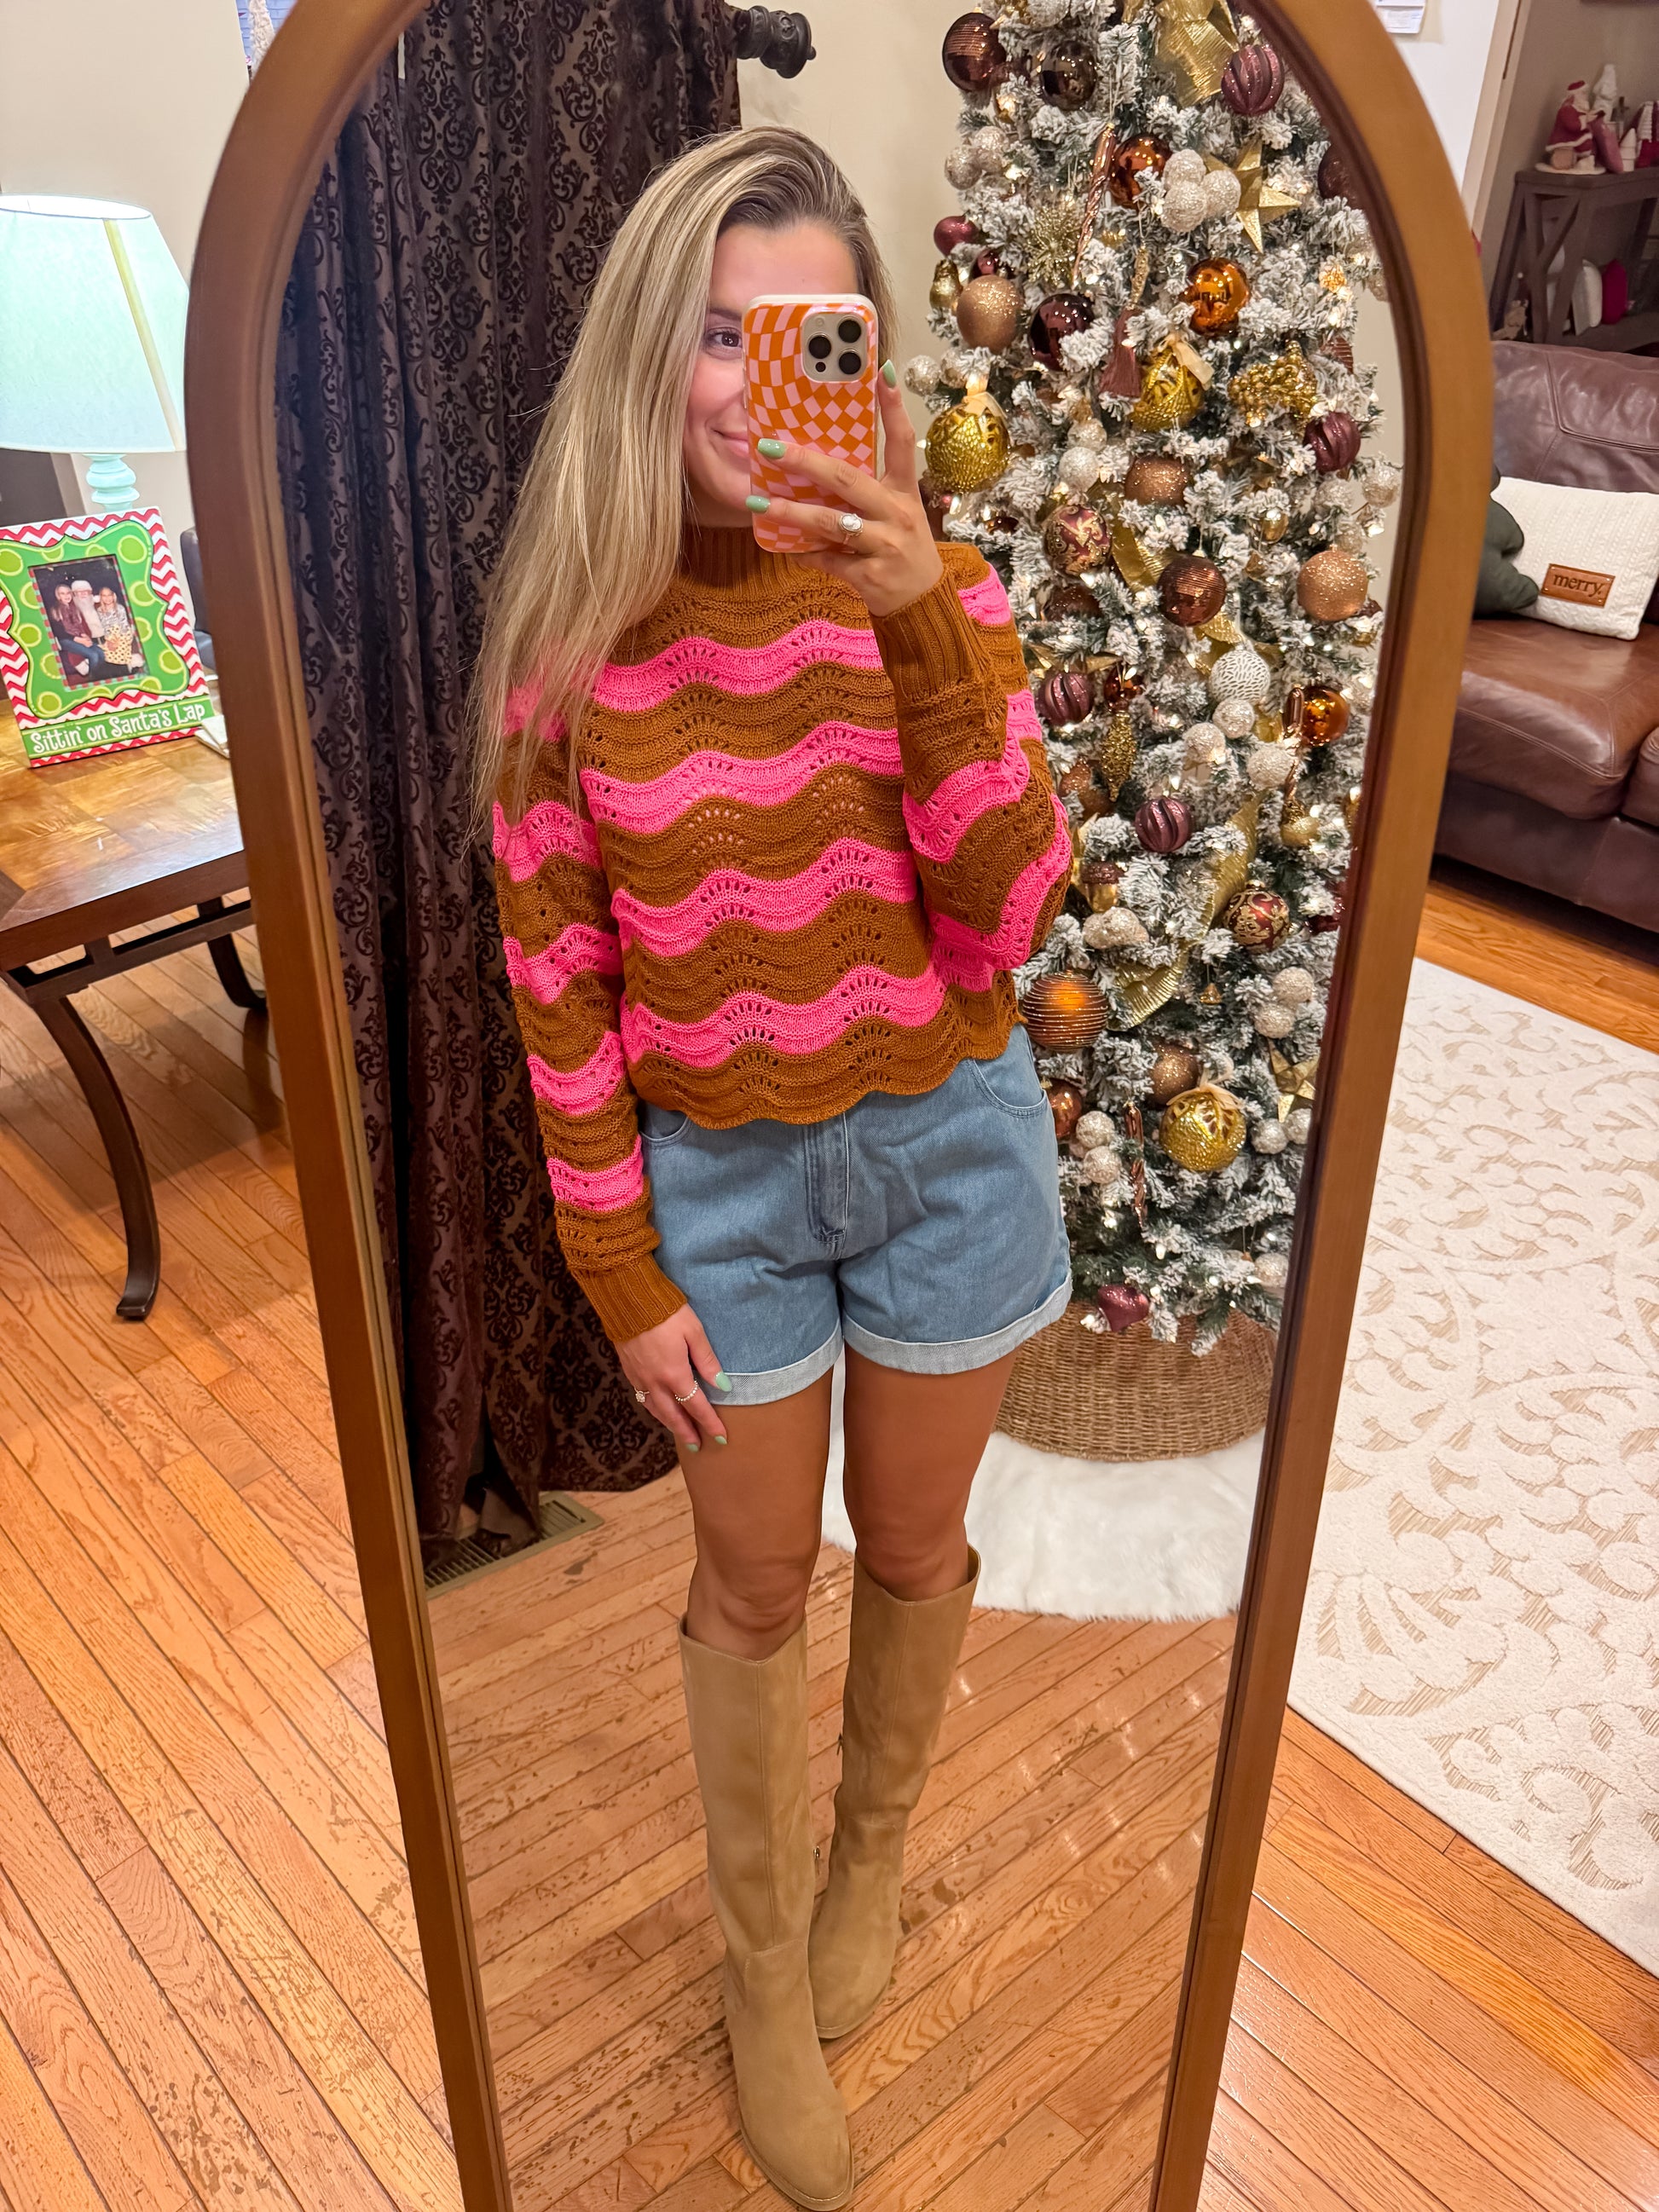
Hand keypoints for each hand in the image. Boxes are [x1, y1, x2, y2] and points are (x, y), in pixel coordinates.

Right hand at [618, 1305, 730, 1452]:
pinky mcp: (628, 1369)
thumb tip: (722, 1386)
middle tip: (697, 1446)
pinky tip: (657, 1407)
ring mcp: (639, 1377)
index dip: (709, 1423)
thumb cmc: (665, 1312)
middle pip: (673, 1415)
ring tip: (679, 1431)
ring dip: (668, 1423)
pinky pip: (642, 1397)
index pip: (696, 1406)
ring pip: (655, 1409)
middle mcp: (654, 1382)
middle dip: (687, 1432)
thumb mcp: (694, 1332)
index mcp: (674, 1374)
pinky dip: (653, 1408)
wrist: (627, 1299)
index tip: (721, 1437)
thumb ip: (707, 1361)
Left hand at [751, 366, 942, 617]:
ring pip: (831, 523)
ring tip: (758, 502)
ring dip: (791, 513)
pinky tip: (788, 551)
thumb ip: (867, 492)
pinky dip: (806, 556)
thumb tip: (820, 465)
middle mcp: (897, 514)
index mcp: (904, 492)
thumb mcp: (898, 514)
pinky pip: (828, 561)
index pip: (902, 442)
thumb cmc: (904, 550)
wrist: (923, 604)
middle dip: (806, 462)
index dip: (893, 407)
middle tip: (771, 447)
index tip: (882, 372)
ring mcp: (885, 545)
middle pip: (847, 480)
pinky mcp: (870, 576)